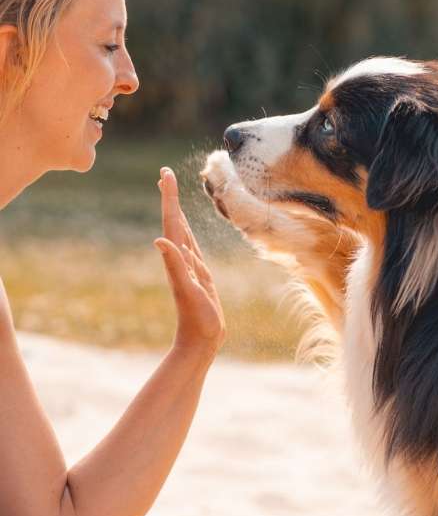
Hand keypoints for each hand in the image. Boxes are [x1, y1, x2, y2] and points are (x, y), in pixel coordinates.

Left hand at [155, 167, 225, 355]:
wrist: (200, 341)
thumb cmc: (197, 318)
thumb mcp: (187, 291)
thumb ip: (175, 265)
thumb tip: (159, 240)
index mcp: (178, 258)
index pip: (172, 221)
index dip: (169, 197)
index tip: (164, 174)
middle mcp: (181, 259)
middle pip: (174, 221)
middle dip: (170, 197)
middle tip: (165, 175)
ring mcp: (189, 267)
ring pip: (181, 233)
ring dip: (176, 213)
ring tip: (171, 196)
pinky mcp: (197, 276)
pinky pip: (191, 248)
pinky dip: (188, 234)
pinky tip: (185, 233)